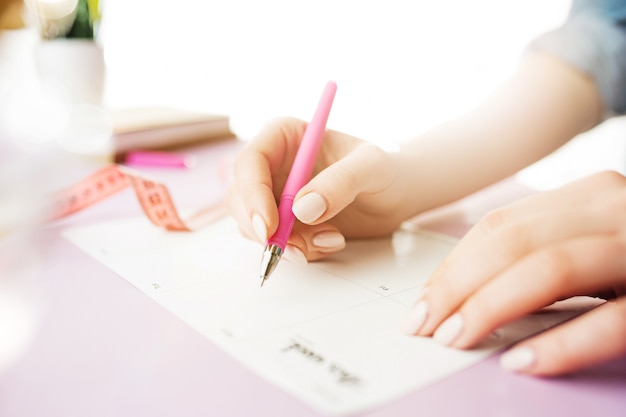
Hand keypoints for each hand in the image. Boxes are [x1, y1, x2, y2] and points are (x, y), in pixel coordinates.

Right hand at [226, 117, 407, 261]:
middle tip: (295, 248)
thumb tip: (302, 209)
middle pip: (240, 197)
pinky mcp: (285, 221)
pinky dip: (300, 250)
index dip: (252, 195)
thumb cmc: (387, 168)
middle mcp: (273, 164)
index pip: (250, 162)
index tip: (269, 226)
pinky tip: (331, 241)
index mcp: (284, 136)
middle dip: (263, 228)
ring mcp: (276, 194)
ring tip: (331, 239)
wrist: (397, 194)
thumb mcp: (372, 166)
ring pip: (253, 225)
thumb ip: (341, 182)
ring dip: (287, 242)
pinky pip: (276, 242)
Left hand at [402, 171, 625, 375]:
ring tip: (457, 339)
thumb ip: (546, 254)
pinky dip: (564, 341)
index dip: (452, 267)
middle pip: (511, 242)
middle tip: (425, 326)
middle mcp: (617, 209)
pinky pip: (614, 319)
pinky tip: (523, 362)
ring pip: (550, 266)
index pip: (498, 227)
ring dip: (491, 307)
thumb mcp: (596, 243)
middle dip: (457, 287)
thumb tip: (470, 292)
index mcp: (591, 196)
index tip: (422, 304)